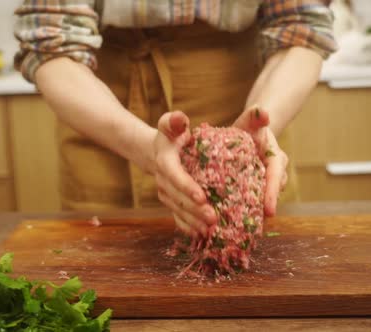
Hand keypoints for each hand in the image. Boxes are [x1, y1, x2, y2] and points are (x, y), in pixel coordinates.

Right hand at [153, 111, 217, 236]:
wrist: (157, 152)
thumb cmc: (172, 135)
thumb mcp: (171, 124)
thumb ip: (175, 121)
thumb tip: (180, 118)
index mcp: (165, 161)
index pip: (175, 175)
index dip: (186, 187)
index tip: (202, 196)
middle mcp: (162, 181)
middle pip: (177, 198)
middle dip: (194, 210)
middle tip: (213, 218)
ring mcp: (165, 194)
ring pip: (178, 211)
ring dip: (194, 221)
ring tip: (211, 229)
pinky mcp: (170, 203)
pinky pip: (178, 218)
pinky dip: (189, 228)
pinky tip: (202, 236)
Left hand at [233, 106, 288, 215]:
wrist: (248, 134)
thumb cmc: (250, 127)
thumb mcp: (251, 119)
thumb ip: (255, 115)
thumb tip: (263, 112)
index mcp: (276, 159)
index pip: (276, 177)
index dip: (273, 194)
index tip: (269, 210)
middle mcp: (274, 175)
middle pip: (271, 194)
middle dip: (263, 209)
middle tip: (252, 225)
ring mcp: (265, 184)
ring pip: (261, 201)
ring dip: (252, 214)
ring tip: (239, 228)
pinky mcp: (253, 190)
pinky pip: (250, 203)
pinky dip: (242, 212)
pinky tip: (228, 223)